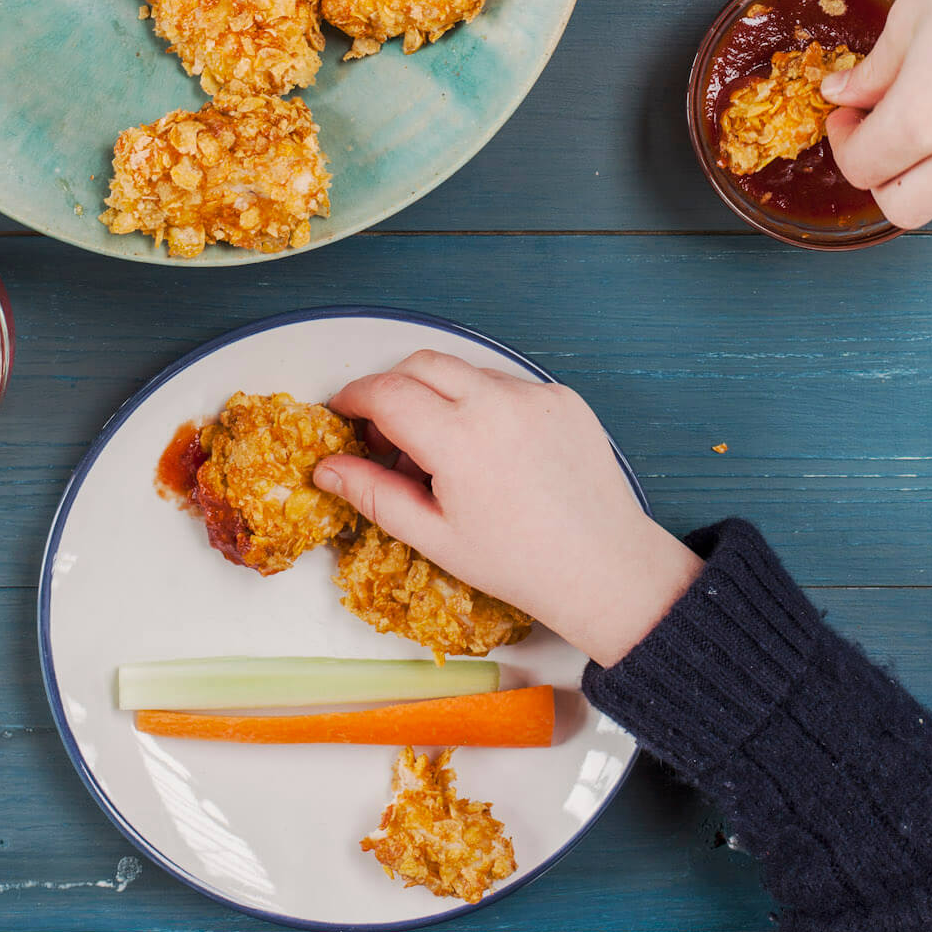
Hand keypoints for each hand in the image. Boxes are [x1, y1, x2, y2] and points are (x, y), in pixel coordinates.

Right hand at [313, 351, 702, 667]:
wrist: (605, 568)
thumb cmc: (519, 563)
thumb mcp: (435, 536)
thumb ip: (374, 494)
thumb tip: (326, 468)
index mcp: (460, 439)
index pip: (386, 392)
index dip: (354, 398)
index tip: (343, 413)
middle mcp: (498, 402)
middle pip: (421, 364)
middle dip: (391, 387)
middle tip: (383, 432)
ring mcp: (536, 394)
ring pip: (465, 372)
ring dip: (439, 396)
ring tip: (441, 454)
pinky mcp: (563, 396)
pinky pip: (507, 385)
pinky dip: (483, 405)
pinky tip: (489, 452)